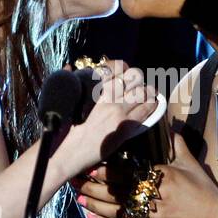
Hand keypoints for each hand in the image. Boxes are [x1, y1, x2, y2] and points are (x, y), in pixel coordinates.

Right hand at [53, 60, 157, 182]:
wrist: (68, 151)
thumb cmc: (65, 129)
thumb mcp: (69, 101)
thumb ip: (76, 84)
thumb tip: (69, 67)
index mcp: (94, 88)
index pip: (118, 66)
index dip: (124, 68)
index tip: (123, 75)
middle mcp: (108, 96)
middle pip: (134, 76)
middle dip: (138, 81)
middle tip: (136, 89)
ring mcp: (117, 111)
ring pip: (144, 91)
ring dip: (147, 93)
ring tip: (146, 98)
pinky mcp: (125, 127)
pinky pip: (146, 109)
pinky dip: (151, 106)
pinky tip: (151, 107)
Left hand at [73, 129, 217, 217]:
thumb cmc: (202, 189)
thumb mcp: (189, 162)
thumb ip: (175, 143)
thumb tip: (167, 123)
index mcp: (160, 177)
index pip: (126, 174)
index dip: (105, 172)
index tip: (90, 166)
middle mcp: (152, 198)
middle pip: (114, 193)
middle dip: (92, 187)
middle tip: (76, 179)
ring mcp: (150, 217)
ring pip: (114, 212)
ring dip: (94, 205)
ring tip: (79, 196)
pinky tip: (93, 217)